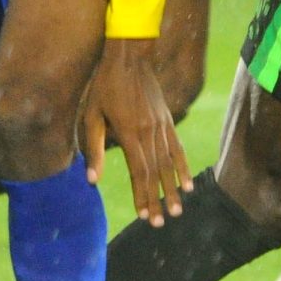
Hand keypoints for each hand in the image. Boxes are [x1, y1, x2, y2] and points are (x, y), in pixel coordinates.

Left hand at [79, 39, 190, 226]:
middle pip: (156, 173)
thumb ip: (94, 148)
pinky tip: (189, 183)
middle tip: (162, 223)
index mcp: (129, 134)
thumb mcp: (92, 114)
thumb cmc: (104, 86)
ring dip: (174, 189)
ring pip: (169, 164)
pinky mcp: (167, 121)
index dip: (141, 195)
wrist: (129, 57)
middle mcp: (149, 133)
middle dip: (158, 199)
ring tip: (179, 210)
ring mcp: (161, 127)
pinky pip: (178, 148)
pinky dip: (184, 167)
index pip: (139, 172)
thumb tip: (91, 180)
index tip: (144, 216)